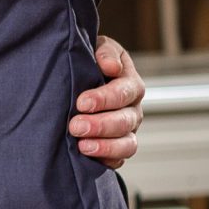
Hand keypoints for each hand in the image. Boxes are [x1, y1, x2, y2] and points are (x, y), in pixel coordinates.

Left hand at [72, 34, 145, 167]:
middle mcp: (133, 109)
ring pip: (127, 144)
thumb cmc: (88, 61)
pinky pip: (119, 159)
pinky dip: (107, 161)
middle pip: (125, 121)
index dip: (104, 98)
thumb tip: (111, 66)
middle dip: (101, 125)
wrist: (78, 79)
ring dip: (105, 147)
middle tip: (75, 126)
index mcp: (129, 83)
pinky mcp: (118, 147)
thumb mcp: (96, 47)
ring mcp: (127, 130)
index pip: (124, 92)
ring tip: (82, 146)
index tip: (82, 102)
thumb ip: (105, 52)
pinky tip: (88, 159)